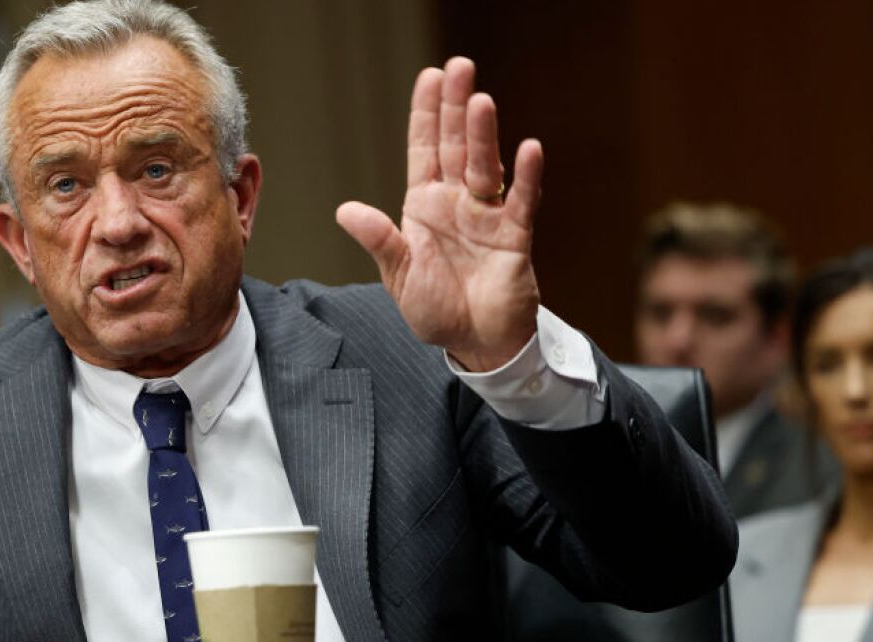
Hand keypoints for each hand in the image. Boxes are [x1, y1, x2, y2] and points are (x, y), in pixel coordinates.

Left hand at [336, 57, 543, 371]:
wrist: (475, 344)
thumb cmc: (436, 310)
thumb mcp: (399, 275)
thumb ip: (379, 240)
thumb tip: (344, 210)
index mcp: (424, 207)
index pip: (424, 151)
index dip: (427, 115)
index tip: (430, 77)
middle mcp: (457, 203)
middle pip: (456, 147)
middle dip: (456, 108)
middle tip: (460, 66)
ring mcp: (487, 216)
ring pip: (486, 166)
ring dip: (483, 135)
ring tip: (481, 101)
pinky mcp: (514, 237)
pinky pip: (522, 202)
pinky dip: (526, 177)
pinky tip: (529, 149)